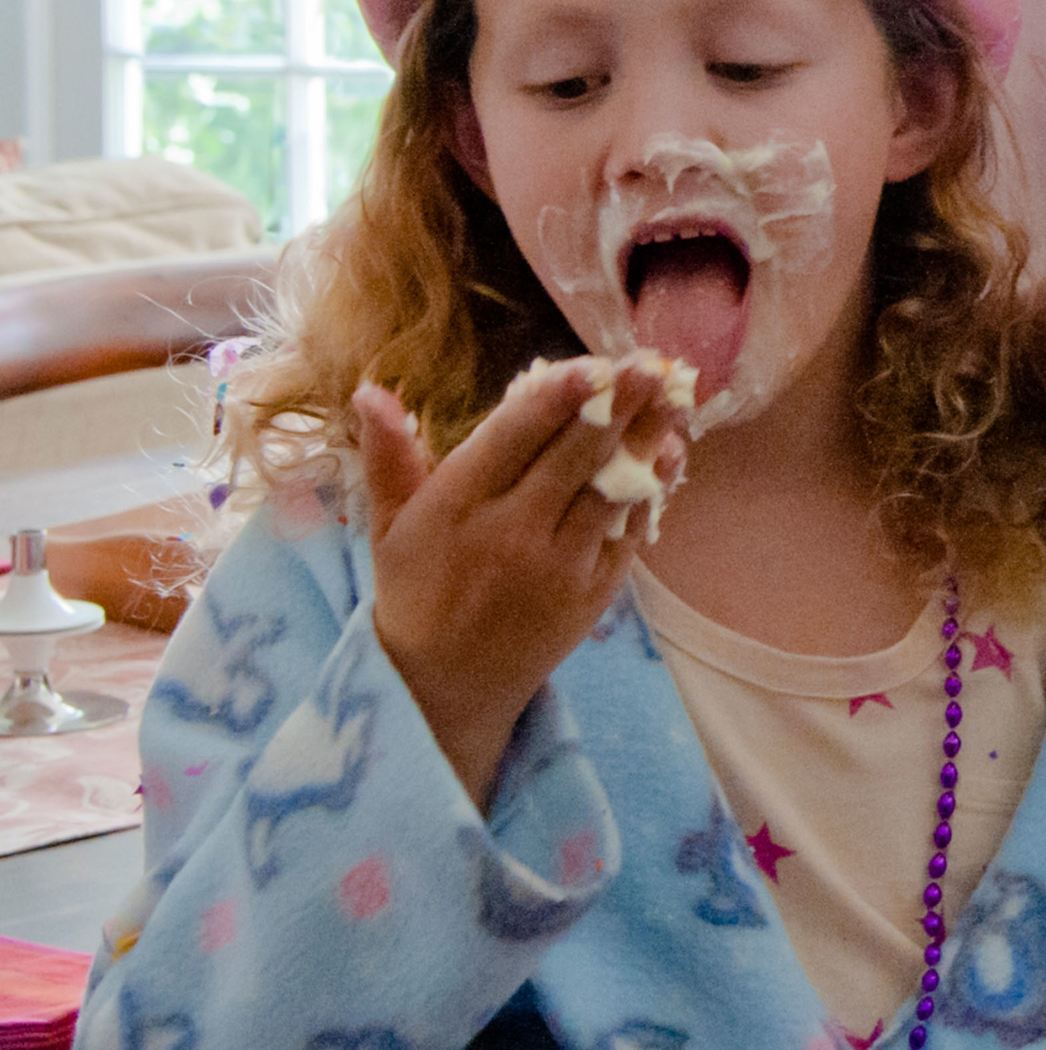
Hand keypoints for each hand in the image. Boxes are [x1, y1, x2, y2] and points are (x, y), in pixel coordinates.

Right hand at [365, 358, 685, 805]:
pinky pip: (629, 532)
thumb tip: (371, 391)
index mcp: (455, 507)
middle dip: (614, 408)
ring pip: (611, 490)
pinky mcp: (593, 591)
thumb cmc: (417, 589)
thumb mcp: (389, 526)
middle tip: (647, 366)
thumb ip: (390, 458)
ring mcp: (558, 564)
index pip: (509, 442)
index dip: (551, 402)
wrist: (446, 683)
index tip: (587, 366)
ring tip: (671, 397)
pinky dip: (652, 491)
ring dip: (645, 441)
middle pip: (572, 459)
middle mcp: (509, 533)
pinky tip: (669, 454)